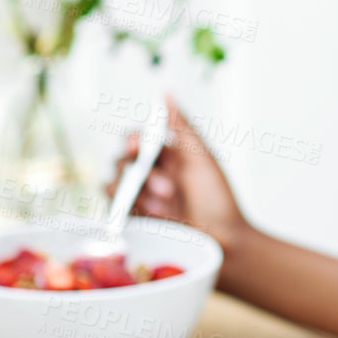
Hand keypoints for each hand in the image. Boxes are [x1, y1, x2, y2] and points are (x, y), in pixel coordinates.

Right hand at [106, 93, 250, 256]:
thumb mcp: (203, 159)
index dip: (133, 140)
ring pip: (113, 183)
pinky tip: (155, 215)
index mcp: (167, 156)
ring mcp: (139, 199)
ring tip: (166, 206)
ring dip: (137, 192)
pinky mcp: (133, 221)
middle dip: (141, 173)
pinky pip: (114, 207)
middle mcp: (150, 175)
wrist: (224, 243)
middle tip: (168, 190)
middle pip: (121, 160)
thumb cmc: (219, 201)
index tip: (137, 146)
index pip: (137, 139)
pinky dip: (129, 208)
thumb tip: (165, 94)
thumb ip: (183, 127)